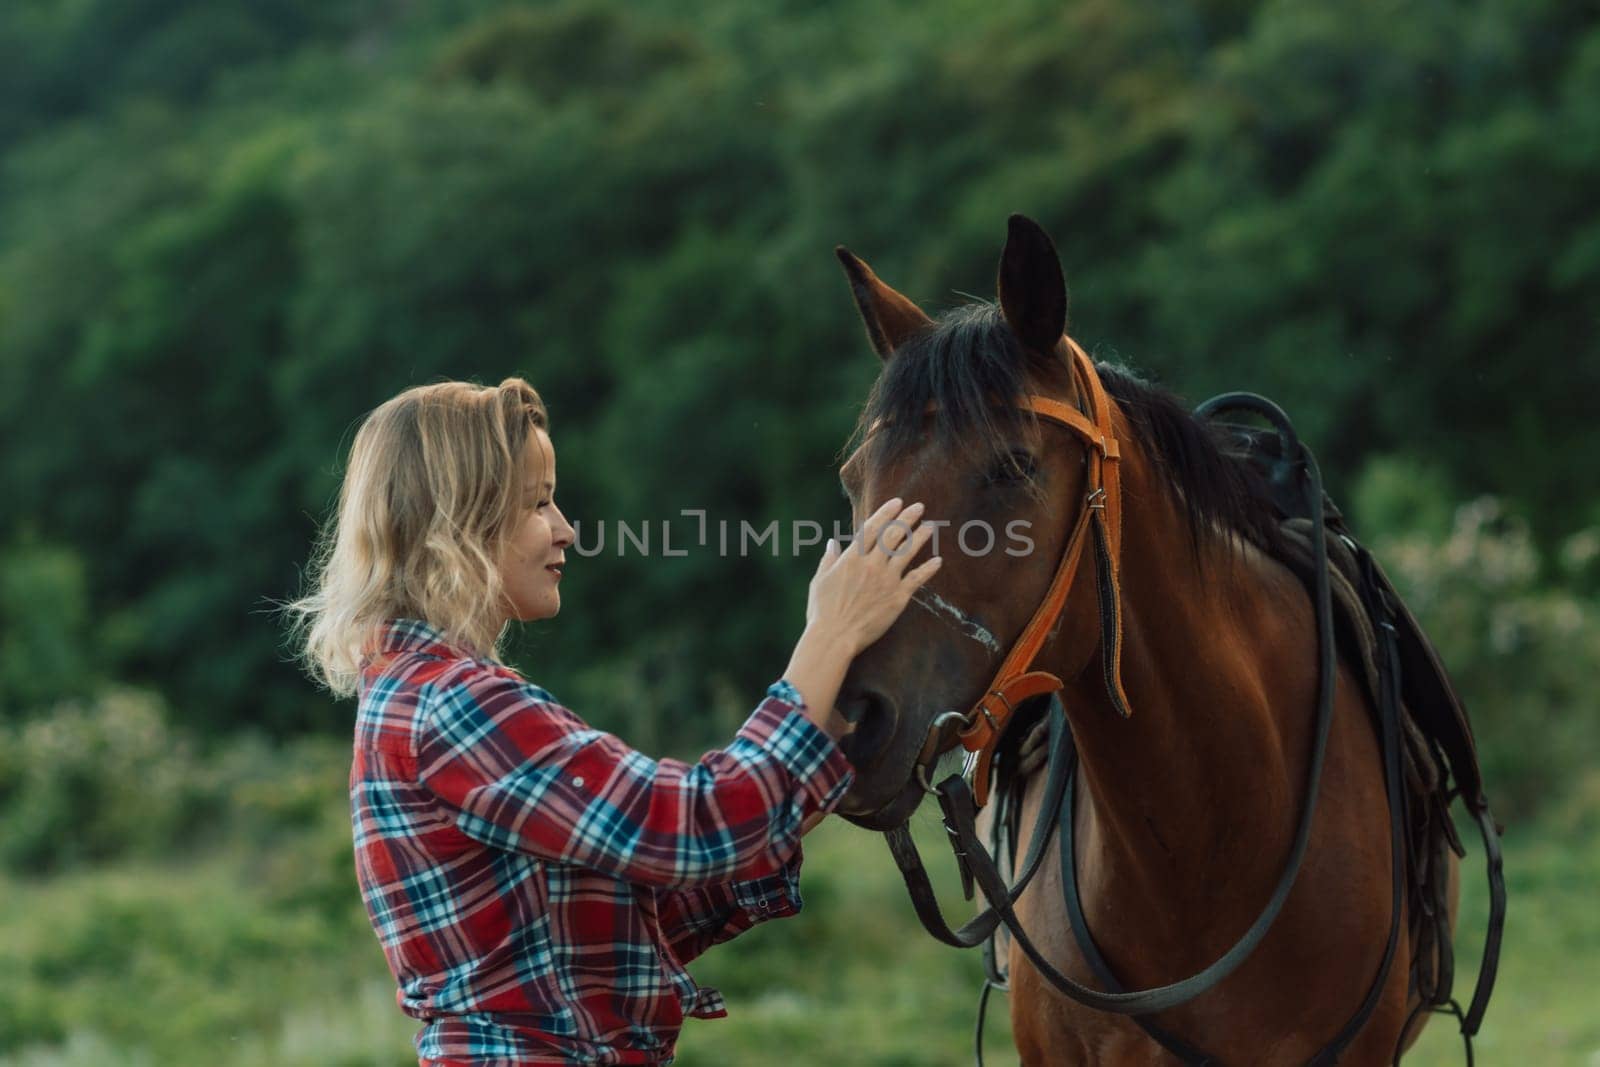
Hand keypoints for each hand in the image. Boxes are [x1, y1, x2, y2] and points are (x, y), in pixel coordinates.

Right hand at [805, 497, 941, 655]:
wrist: (835, 637)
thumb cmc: (822, 611)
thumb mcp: (820, 580)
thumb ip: (829, 559)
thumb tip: (832, 542)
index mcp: (851, 558)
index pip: (872, 527)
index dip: (886, 513)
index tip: (897, 502)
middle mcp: (871, 564)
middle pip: (893, 534)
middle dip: (907, 518)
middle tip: (919, 507)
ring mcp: (886, 580)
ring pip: (907, 552)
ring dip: (920, 537)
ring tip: (930, 526)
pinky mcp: (897, 597)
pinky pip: (916, 579)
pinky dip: (928, 569)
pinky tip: (938, 561)